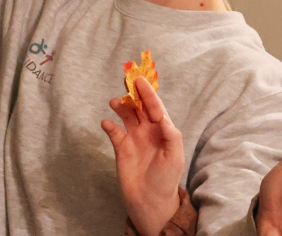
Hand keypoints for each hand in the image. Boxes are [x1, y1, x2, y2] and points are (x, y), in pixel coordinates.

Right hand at [102, 77, 185, 235]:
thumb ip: (171, 134)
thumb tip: (162, 116)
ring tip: (115, 101)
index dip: (148, 94)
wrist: (150, 200)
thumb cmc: (166, 178)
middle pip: (140, 107)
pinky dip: (109, 125)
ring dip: (121, 107)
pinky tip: (106, 122)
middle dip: (134, 94)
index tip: (140, 81)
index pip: (155, 107)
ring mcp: (134, 138)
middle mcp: (148, 130)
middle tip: (126, 82)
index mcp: (163, 130)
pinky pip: (114, 132)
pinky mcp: (121, 148)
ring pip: (126, 115)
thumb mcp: (174, 156)